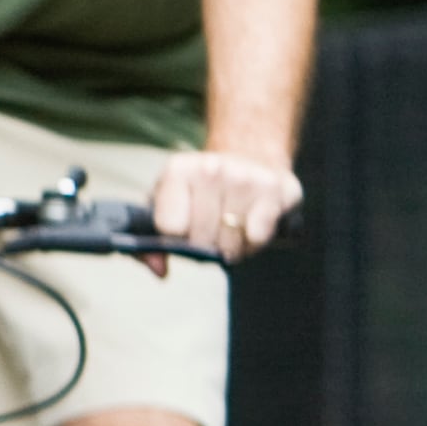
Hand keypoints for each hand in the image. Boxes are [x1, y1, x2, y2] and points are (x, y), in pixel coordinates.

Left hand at [142, 147, 301, 263]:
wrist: (251, 155)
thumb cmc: (202, 189)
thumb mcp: (168, 204)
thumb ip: (152, 241)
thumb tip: (159, 270)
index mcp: (178, 170)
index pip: (171, 228)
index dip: (178, 240)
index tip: (185, 233)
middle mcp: (210, 169)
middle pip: (201, 239)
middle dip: (206, 247)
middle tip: (213, 233)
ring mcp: (244, 177)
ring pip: (230, 242)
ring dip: (232, 248)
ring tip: (232, 230)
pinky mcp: (274, 189)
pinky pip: (257, 237)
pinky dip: (254, 243)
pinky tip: (252, 228)